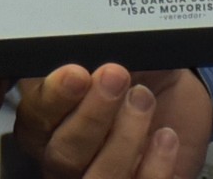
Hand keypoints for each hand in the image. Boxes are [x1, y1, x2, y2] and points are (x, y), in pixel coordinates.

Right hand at [14, 63, 212, 177]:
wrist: (176, 100)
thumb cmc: (139, 75)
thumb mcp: (118, 52)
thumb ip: (96, 54)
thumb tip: (89, 47)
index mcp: (49, 119)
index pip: (35, 117)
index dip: (54, 98)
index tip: (77, 74)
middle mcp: (65, 156)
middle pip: (62, 154)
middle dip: (91, 115)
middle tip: (117, 77)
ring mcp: (98, 178)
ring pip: (98, 178)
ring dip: (124, 138)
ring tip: (144, 100)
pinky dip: (155, 166)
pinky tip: (165, 136)